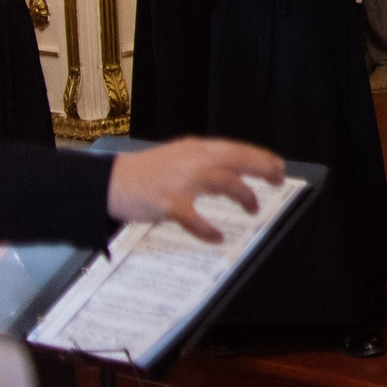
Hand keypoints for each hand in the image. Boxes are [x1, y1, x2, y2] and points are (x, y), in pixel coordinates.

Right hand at [105, 137, 286, 241]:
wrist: (108, 183)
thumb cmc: (144, 173)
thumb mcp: (177, 157)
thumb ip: (203, 161)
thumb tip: (234, 170)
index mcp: (195, 149)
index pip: (237, 149)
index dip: (261, 157)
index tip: (278, 166)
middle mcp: (192, 160)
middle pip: (238, 160)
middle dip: (263, 169)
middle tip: (278, 180)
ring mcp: (181, 181)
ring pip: (226, 182)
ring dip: (245, 196)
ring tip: (253, 209)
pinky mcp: (168, 203)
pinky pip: (196, 219)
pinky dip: (208, 230)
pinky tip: (217, 237)